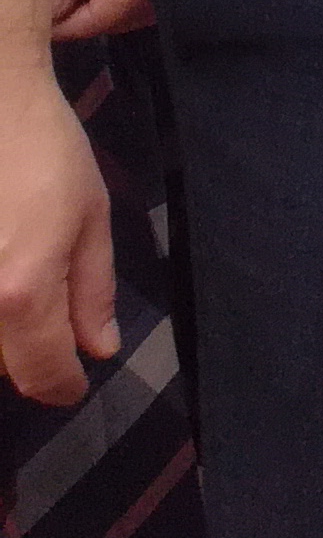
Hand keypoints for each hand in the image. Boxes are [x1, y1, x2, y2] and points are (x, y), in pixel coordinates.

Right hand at [0, 62, 113, 408]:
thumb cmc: (43, 151)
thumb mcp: (89, 216)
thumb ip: (91, 291)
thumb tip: (98, 349)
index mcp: (20, 291)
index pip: (41, 374)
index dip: (63, 386)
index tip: (75, 383)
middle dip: (28, 358)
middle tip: (49, 324)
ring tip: (17, 279)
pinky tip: (2, 268)